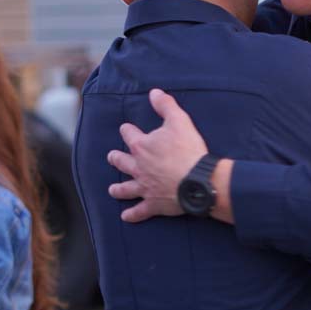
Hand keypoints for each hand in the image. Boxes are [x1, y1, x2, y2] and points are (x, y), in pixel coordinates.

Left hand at [106, 89, 207, 221]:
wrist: (198, 180)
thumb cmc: (189, 150)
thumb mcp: (179, 121)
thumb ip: (165, 106)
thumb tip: (154, 92)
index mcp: (142, 146)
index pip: (129, 135)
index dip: (128, 130)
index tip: (126, 128)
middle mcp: (138, 167)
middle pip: (122, 162)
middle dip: (116, 158)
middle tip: (112, 156)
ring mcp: (145, 187)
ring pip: (126, 188)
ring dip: (118, 189)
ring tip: (112, 189)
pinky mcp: (153, 204)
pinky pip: (140, 211)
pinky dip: (132, 215)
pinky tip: (125, 217)